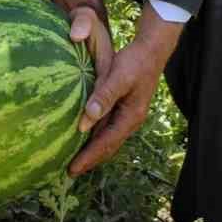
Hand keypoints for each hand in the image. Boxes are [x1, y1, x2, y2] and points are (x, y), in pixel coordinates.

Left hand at [68, 8, 182, 176]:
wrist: (152, 50)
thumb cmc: (135, 62)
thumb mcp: (118, 77)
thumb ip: (103, 97)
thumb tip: (85, 123)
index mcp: (130, 117)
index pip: (106, 144)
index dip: (88, 157)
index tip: (72, 169)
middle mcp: (130, 121)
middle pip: (108, 146)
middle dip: (90, 159)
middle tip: (69, 172)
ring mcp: (128, 115)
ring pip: (108, 139)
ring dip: (93, 150)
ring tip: (76, 160)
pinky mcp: (124, 107)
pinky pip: (108, 128)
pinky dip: (96, 137)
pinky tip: (86, 136)